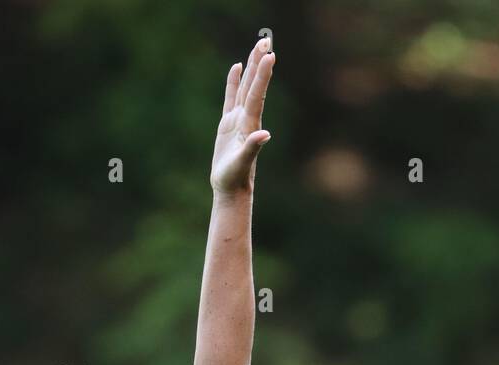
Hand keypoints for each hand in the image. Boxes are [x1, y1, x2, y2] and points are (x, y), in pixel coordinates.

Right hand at [210, 38, 274, 194]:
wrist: (231, 188)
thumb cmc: (235, 178)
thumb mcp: (242, 163)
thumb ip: (253, 148)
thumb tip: (264, 135)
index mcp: (250, 124)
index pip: (257, 95)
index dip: (263, 75)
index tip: (270, 55)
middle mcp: (247, 118)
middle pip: (254, 86)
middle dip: (260, 64)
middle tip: (266, 42)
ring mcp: (238, 120)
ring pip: (245, 88)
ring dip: (251, 68)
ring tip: (258, 47)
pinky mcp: (228, 124)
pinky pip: (231, 97)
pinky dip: (234, 82)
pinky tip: (237, 68)